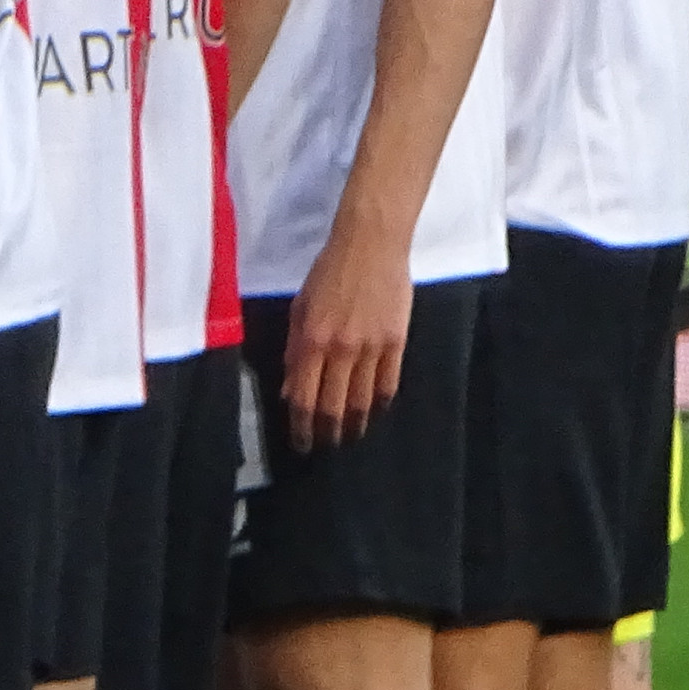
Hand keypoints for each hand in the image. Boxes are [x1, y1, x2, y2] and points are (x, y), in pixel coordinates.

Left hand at [283, 217, 410, 450]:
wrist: (370, 245)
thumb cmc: (328, 272)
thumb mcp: (300, 309)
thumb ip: (295, 352)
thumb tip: (291, 391)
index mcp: (312, 341)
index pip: (304, 399)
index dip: (302, 427)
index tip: (301, 443)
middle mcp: (341, 350)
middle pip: (334, 408)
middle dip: (327, 433)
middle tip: (325, 445)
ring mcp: (372, 347)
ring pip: (362, 401)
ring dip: (355, 424)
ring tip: (350, 435)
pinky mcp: (397, 342)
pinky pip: (389, 383)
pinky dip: (380, 402)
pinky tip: (375, 410)